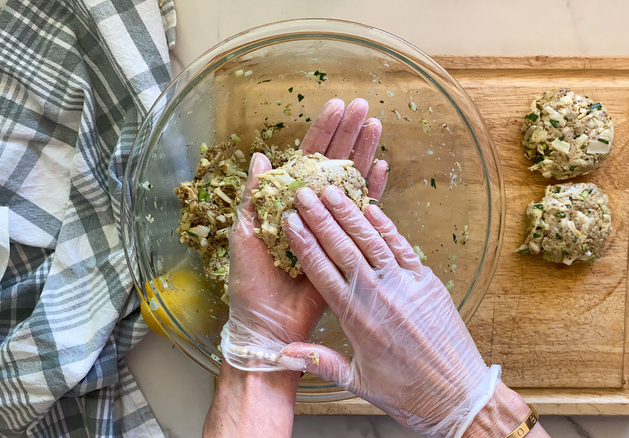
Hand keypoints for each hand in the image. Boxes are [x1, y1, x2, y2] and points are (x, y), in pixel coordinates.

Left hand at [221, 97, 387, 369]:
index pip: (306, 159)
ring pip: (351, 181)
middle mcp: (310, 209)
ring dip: (364, 153)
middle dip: (348, 133)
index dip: (322, 132)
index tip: (336, 105)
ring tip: (377, 125)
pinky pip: (364, 214)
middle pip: (333, 164)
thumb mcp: (245, 233)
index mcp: (285, 202)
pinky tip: (383, 167)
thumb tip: (262, 157)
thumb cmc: (251, 283)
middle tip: (364, 106)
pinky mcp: (346, 244)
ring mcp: (331, 225)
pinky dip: (375, 191)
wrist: (269, 324)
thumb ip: (254, 196)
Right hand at [278, 186, 501, 437]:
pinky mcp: (426, 282)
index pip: (321, 270)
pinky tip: (372, 209)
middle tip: (304, 192)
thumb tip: (280, 354)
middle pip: (342, 247)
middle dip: (320, 217)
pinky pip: (402, 247)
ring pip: (371, 240)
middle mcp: (377, 295)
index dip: (303, 242)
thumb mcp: (356, 381)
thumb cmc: (406, 392)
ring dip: (350, 213)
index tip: (289, 220)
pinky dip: (386, 226)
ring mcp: (404, 285)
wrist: (457, 395)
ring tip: (332, 190)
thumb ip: (318, 361)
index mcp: (355, 317)